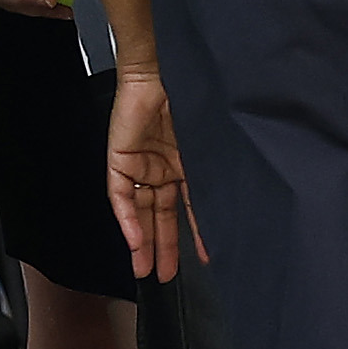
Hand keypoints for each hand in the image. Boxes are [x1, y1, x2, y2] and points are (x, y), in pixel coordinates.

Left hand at [104, 68, 198, 279]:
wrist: (162, 72)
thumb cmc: (190, 98)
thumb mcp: (206, 145)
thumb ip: (210, 176)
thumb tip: (228, 207)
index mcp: (184, 164)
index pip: (188, 207)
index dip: (195, 234)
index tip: (205, 259)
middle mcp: (161, 169)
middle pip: (161, 216)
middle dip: (163, 247)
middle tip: (166, 276)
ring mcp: (140, 166)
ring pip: (140, 212)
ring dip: (143, 242)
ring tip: (148, 270)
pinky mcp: (119, 161)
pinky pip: (121, 197)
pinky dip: (127, 220)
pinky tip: (135, 241)